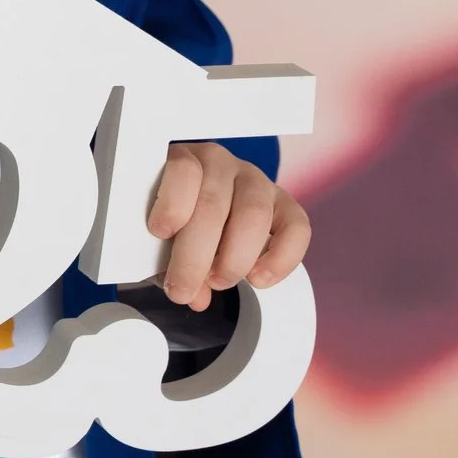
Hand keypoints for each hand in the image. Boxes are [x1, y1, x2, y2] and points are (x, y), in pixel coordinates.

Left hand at [147, 141, 311, 309]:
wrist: (205, 210)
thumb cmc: (178, 219)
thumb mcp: (162, 236)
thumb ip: (167, 260)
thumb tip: (193, 296)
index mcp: (185, 160)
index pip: (184, 169)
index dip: (173, 202)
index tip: (160, 233)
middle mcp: (222, 164)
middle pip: (214, 204)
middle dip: (196, 255)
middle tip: (182, 289)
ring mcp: (256, 181)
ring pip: (253, 214)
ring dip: (234, 258)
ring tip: (217, 282)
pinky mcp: (285, 203)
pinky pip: (296, 227)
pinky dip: (281, 259)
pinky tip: (258, 280)